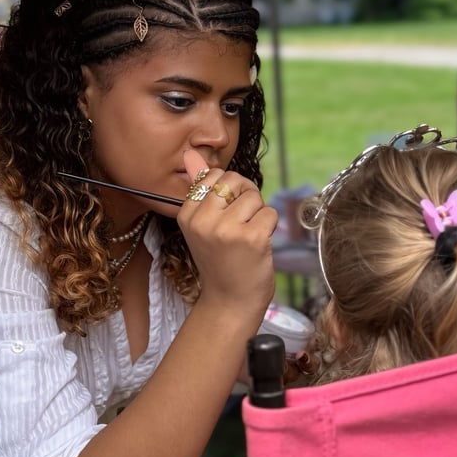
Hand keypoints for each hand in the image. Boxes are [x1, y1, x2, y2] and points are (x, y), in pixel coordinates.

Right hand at [179, 150, 276, 320]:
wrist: (230, 302)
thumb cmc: (221, 262)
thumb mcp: (202, 225)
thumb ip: (199, 187)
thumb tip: (191, 154)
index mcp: (187, 214)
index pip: (213, 176)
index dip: (228, 191)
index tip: (225, 216)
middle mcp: (203, 220)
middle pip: (235, 181)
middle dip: (245, 197)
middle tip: (240, 225)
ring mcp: (227, 229)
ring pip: (254, 196)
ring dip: (259, 214)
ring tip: (248, 237)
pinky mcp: (252, 238)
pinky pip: (270, 212)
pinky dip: (270, 227)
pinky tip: (258, 246)